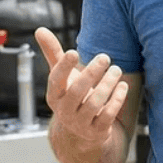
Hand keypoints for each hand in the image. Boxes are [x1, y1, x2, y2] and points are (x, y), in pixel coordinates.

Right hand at [35, 27, 128, 153]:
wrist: (80, 133)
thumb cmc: (72, 96)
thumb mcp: (62, 77)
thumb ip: (53, 53)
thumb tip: (40, 29)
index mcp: (54, 95)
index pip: (55, 81)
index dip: (63, 67)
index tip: (73, 52)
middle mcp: (65, 111)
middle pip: (77, 91)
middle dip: (91, 73)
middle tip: (104, 57)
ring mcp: (81, 123)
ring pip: (94, 104)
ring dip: (107, 85)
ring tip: (116, 70)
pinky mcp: (97, 131)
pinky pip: (107, 116)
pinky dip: (116, 100)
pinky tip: (123, 86)